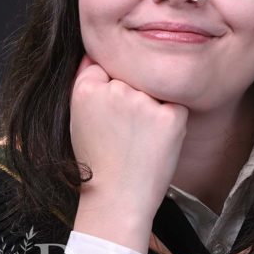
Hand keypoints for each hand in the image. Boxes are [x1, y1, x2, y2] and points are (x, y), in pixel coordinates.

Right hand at [69, 54, 188, 249]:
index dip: (108, 90)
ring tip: (138, 141)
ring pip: (154, 89)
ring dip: (152, 108)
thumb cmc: (98, 163)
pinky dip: (171, 121)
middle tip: (124, 134)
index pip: (103, 65)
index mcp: (85, 88)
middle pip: (131, 76)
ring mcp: (144, 101)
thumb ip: (87, 82)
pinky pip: (176, 105)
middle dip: (132, 97)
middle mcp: (114, 89)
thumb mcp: (77, 119)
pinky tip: (155, 143)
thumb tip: (99, 53)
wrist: (117, 200)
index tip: (108, 117)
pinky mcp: (170, 115)